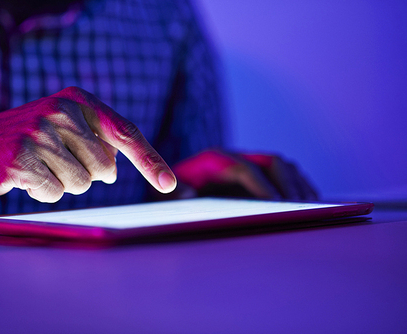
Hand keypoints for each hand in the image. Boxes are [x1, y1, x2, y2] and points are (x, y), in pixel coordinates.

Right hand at [0, 87, 176, 204]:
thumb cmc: (26, 138)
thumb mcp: (64, 124)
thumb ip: (100, 139)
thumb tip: (131, 168)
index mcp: (77, 99)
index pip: (125, 132)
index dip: (150, 160)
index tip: (169, 184)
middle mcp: (61, 111)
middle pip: (105, 168)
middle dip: (87, 174)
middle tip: (58, 161)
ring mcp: (39, 133)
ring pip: (82, 184)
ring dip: (63, 183)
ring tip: (38, 166)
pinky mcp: (21, 159)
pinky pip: (54, 193)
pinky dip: (42, 192)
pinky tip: (23, 176)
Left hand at [173, 150, 317, 199]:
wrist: (172, 183)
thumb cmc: (170, 190)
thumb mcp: (165, 191)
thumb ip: (173, 191)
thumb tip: (186, 194)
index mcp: (214, 159)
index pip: (245, 168)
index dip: (262, 186)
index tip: (276, 205)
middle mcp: (234, 156)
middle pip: (271, 162)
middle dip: (288, 184)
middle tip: (300, 207)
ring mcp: (246, 161)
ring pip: (281, 165)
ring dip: (297, 184)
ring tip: (310, 205)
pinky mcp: (254, 171)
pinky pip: (282, 172)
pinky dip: (296, 184)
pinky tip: (306, 200)